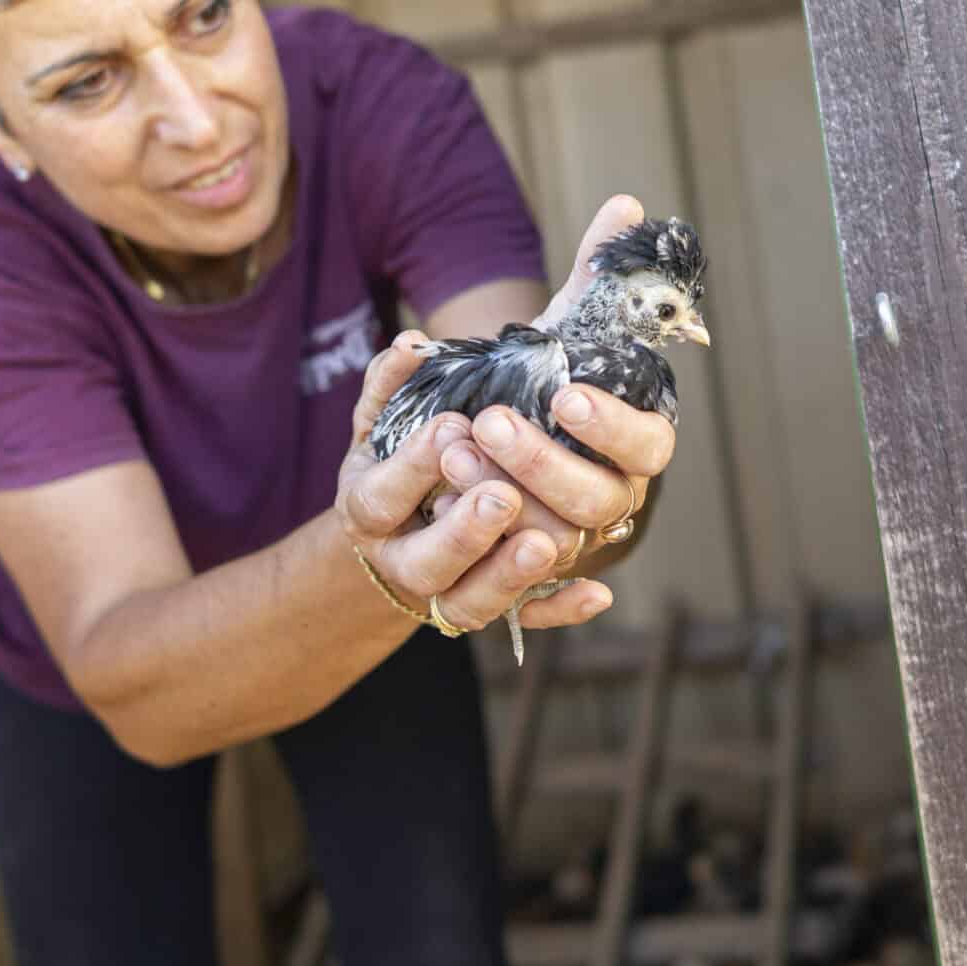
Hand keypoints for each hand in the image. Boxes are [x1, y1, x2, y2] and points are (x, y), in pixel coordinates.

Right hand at [335, 332, 612, 634]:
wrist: (405, 522)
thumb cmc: (400, 455)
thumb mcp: (382, 421)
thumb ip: (390, 384)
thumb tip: (411, 346)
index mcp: (371, 512)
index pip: (379, 502)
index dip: (412, 470)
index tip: (452, 428)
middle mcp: (409, 561)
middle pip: (429, 567)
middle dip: (465, 534)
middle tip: (499, 496)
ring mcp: (455, 587)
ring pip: (477, 602)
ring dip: (512, 572)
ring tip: (542, 542)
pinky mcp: (503, 602)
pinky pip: (531, 619)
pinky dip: (561, 609)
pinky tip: (596, 592)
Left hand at [434, 195, 676, 578]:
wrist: (482, 450)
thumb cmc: (533, 385)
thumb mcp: (555, 330)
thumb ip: (594, 274)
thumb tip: (628, 205)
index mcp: (632, 443)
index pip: (647, 444)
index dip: (612, 424)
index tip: (565, 392)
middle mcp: (610, 498)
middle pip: (598, 501)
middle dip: (543, 463)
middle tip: (489, 422)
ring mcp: (568, 542)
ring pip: (555, 544)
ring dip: (510, 506)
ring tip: (454, 456)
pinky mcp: (524, 578)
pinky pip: (529, 599)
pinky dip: (514, 579)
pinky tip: (470, 531)